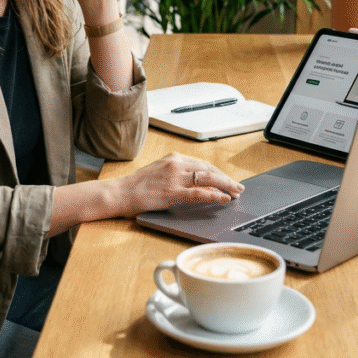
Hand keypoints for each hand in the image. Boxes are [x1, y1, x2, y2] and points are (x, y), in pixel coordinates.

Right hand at [114, 153, 244, 215]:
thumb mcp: (158, 172)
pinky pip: (200, 193)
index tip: (227, 180)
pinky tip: (224, 199)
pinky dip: (215, 195)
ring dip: (226, 186)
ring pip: (208, 179)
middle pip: (209, 169)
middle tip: (238, 187)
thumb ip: (175, 173)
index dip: (218, 173)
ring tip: (237, 193)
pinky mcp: (173, 192)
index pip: (202, 164)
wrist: (119, 193)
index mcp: (173, 158)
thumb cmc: (136, 186)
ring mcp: (175, 178)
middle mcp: (176, 164)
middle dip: (226, 179)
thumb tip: (193, 182)